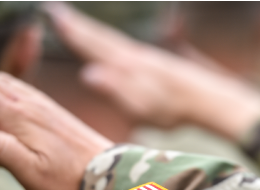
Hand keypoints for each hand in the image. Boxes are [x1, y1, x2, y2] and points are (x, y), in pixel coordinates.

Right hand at [0, 39, 111, 189]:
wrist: (108, 174)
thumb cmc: (68, 180)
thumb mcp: (33, 174)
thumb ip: (6, 154)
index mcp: (18, 119)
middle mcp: (28, 106)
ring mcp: (41, 106)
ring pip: (2, 79)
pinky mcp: (52, 111)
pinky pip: (19, 86)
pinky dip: (1, 77)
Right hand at [42, 2, 259, 140]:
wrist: (207, 99)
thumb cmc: (174, 108)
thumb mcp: (142, 107)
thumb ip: (115, 90)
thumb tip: (88, 73)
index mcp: (126, 66)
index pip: (92, 46)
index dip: (71, 33)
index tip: (52, 16)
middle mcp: (134, 56)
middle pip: (100, 37)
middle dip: (77, 25)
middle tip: (54, 10)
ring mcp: (145, 57)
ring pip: (112, 41)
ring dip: (93, 31)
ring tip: (77, 23)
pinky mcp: (155, 63)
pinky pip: (125, 47)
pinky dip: (111, 42)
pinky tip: (113, 47)